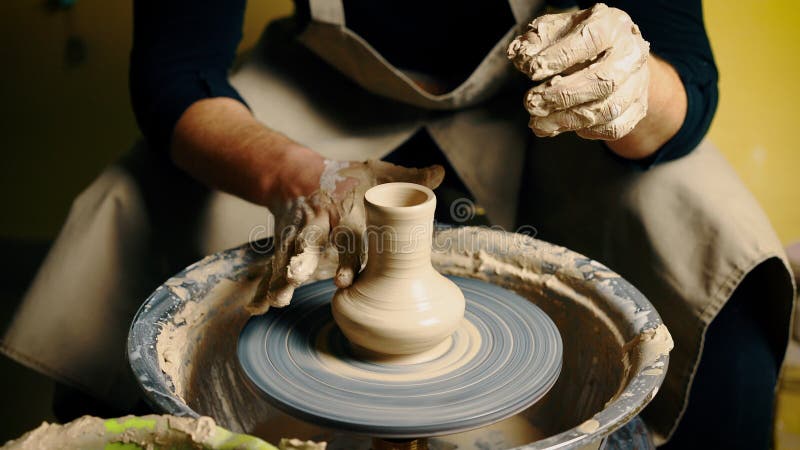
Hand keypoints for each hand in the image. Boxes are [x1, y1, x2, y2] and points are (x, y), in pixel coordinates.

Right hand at [246, 160, 443, 313]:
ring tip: (277, 300)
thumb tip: (440, 173)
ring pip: (289, 256)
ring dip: (283, 277)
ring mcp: (298, 234)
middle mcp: (318, 223)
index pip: (348, 236)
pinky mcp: (283, 243)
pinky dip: (267, 285)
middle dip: (308, 262)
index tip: (348, 279)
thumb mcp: (379, 172)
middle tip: (309, 279)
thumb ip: (410, 177)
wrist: (296, 173)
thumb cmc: (346, 178)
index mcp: (344, 211)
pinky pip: (274, 265)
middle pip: (313, 244)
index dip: (348, 257)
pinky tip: (263, 306)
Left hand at [507, 3, 649, 140]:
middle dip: (561, 96)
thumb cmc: (579, 40)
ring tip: (538, 123)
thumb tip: (522, 57)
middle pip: (603, 81)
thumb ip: (538, 40)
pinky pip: (615, 127)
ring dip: (567, 120)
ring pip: (608, 110)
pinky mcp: (638, 107)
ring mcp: (638, 83)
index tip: (531, 70)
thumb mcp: (558, 30)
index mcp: (612, 25)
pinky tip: (564, 125)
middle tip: (531, 103)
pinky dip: (588, 131)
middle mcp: (631, 53)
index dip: (559, 57)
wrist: (614, 54)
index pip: (590, 40)